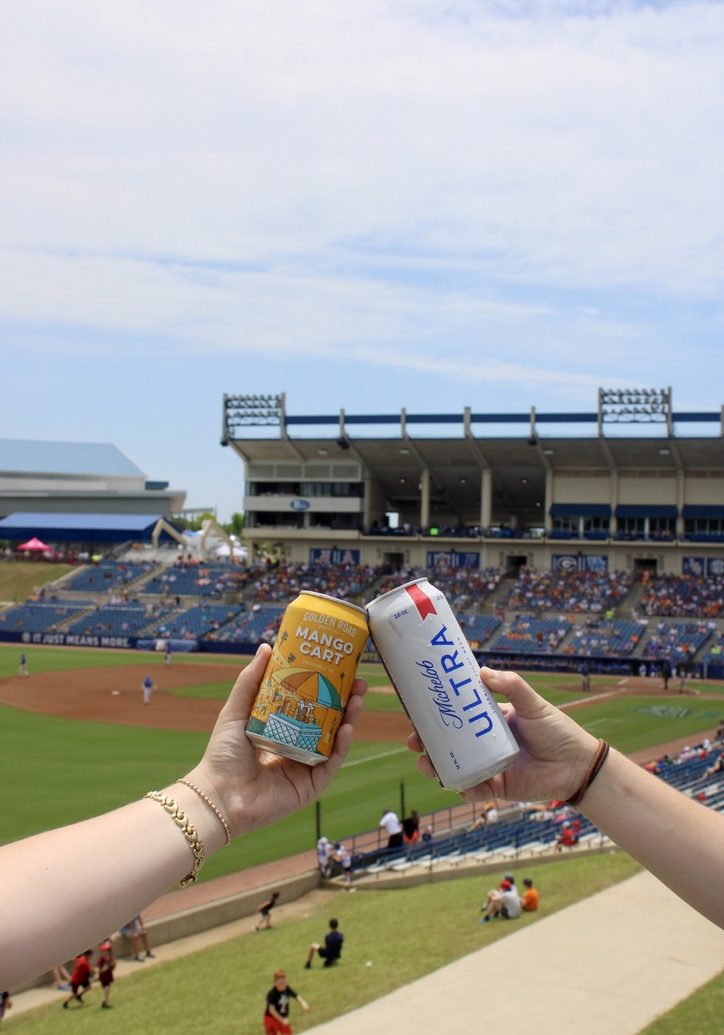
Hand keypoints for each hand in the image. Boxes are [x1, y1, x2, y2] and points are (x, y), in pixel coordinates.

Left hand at [186, 644, 366, 836]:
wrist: (220, 794)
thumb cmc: (222, 754)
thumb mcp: (237, 711)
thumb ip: (249, 681)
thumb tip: (266, 647)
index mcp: (282, 731)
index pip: (311, 706)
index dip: (327, 689)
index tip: (339, 669)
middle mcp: (297, 748)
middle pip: (329, 721)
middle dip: (346, 701)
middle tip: (358, 682)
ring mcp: (306, 768)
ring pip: (336, 740)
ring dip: (350, 719)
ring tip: (358, 698)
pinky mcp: (311, 786)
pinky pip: (332, 763)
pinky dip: (341, 745)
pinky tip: (346, 728)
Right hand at [408, 667, 598, 803]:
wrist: (578, 766)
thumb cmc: (558, 731)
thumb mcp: (533, 704)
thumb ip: (511, 685)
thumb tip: (481, 671)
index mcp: (489, 721)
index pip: (456, 716)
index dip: (435, 715)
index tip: (417, 711)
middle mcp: (485, 744)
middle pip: (448, 743)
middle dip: (427, 743)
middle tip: (414, 740)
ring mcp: (489, 766)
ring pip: (454, 767)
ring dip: (435, 766)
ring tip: (425, 762)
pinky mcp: (497, 788)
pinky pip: (472, 789)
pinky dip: (459, 787)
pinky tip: (450, 781)